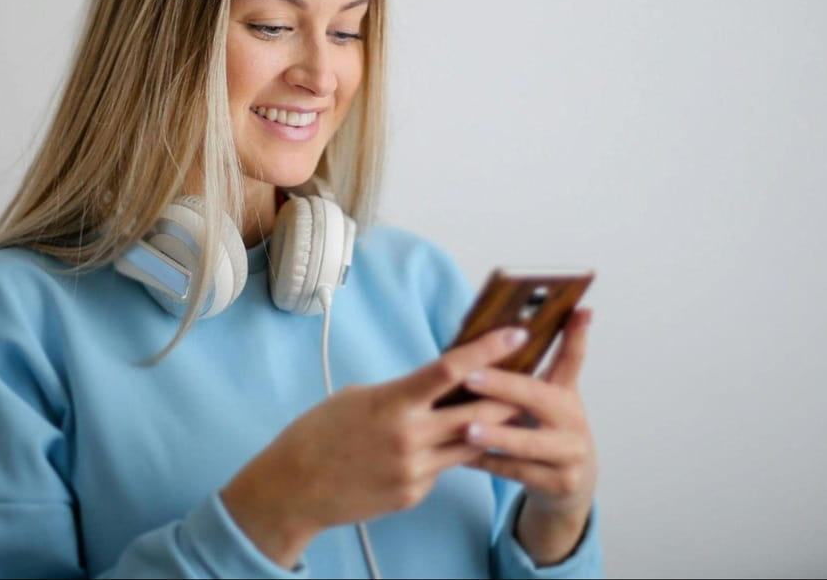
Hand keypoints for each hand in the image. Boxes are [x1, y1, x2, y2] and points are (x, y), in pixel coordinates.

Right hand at [221, 326, 529, 567]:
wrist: (293, 488)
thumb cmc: (319, 434)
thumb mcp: (359, 397)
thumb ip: (402, 392)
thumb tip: (437, 385)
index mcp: (392, 402)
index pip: (451, 368)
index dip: (489, 348)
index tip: (517, 333)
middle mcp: (409, 436)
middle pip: (478, 411)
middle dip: (509, 394)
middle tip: (533, 376)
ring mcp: (414, 470)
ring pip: (471, 443)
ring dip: (491, 426)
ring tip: (510, 409)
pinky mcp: (414, 493)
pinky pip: (444, 468)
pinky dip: (449, 453)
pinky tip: (448, 445)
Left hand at [461, 308, 597, 563]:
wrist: (569, 485)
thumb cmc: (543, 429)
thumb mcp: (544, 399)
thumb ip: (527, 370)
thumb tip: (499, 329)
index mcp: (566, 393)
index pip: (573, 357)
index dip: (577, 333)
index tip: (578, 309)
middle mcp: (573, 420)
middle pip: (539, 398)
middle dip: (503, 386)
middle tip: (470, 376)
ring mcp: (570, 454)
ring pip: (529, 444)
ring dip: (495, 434)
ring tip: (465, 428)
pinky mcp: (559, 483)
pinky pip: (517, 473)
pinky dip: (488, 463)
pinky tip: (462, 457)